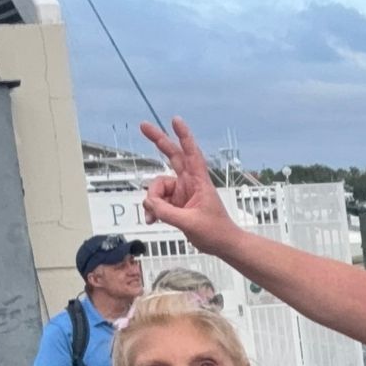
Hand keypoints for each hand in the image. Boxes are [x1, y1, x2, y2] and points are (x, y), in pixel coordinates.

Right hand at [139, 117, 242, 252]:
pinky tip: (153, 220)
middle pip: (172, 156)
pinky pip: (157, 202)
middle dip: (158, 141)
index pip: (191, 153)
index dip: (184, 136)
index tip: (175, 120)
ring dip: (152, 201)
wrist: (222, 245)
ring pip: (157, 187)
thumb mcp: (190, 223)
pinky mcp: (175, 204)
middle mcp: (189, 183)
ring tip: (155, 217)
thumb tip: (149, 203)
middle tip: (142, 126)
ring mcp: (181, 192)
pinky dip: (153, 210)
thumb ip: (166, 212)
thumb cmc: (215, 232)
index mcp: (199, 181)